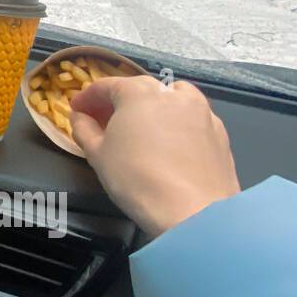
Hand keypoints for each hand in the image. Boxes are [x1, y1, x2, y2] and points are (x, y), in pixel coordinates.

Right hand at [70, 76, 239, 236]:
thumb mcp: (98, 155)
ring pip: (172, 99)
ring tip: (144, 128)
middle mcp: (173, 94)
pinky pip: (192, 119)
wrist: (194, 211)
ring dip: (154, 107)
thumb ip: (84, 129)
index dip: (87, 97)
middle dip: (120, 102)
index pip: (107, 86)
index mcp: (139, 93)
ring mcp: (202, 111)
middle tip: (105, 121)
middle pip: (141, 89)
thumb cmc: (136, 178)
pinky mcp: (220, 133)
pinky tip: (171, 145)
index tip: (77, 110)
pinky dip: (178, 124)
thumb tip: (79, 117)